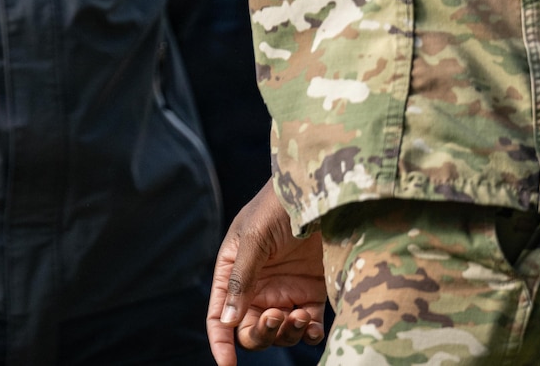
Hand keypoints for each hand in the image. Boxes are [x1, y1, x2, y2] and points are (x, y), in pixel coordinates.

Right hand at [207, 181, 328, 365]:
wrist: (319, 192)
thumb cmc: (277, 207)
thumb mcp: (253, 239)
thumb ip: (242, 280)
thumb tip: (228, 321)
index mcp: (233, 272)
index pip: (220, 315)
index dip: (220, 342)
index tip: (227, 365)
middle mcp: (257, 287)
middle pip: (250, 329)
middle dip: (261, 333)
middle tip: (278, 316)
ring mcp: (285, 291)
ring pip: (280, 332)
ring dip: (287, 333)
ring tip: (299, 315)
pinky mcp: (312, 293)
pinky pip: (307, 327)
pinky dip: (309, 333)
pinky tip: (312, 325)